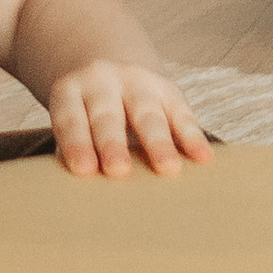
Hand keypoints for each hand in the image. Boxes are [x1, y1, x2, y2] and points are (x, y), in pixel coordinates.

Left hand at [46, 60, 214, 179]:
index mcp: (70, 91)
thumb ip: (76, 153)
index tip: (84, 171)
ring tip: (168, 169)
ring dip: (158, 141)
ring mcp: (137, 81)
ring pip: (147, 112)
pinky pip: (181, 113)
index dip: (77, 144)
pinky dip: (192, 136)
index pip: (71, 119)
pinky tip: (202, 157)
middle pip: (107, 115)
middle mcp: (102, 80)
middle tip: (118, 171)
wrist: (109, 77)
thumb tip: (86, 195)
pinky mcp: (167, 88)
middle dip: (113, 143)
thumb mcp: (72, 125)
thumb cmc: (84, 121)